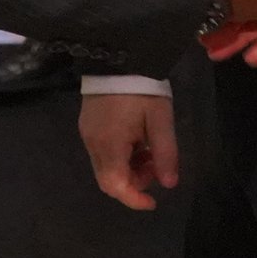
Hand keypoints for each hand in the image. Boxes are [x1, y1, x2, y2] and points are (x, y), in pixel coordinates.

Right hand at [80, 92, 177, 210]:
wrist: (119, 55)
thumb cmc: (142, 89)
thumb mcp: (160, 120)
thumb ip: (165, 153)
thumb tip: (169, 184)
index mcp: (109, 144)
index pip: (116, 185)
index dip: (134, 198)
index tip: (153, 202)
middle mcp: (93, 144)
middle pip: (108, 179)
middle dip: (134, 182)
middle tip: (156, 167)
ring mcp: (87, 134)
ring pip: (105, 166)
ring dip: (128, 168)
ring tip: (150, 151)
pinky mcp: (87, 124)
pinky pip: (102, 152)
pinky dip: (120, 156)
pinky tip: (137, 141)